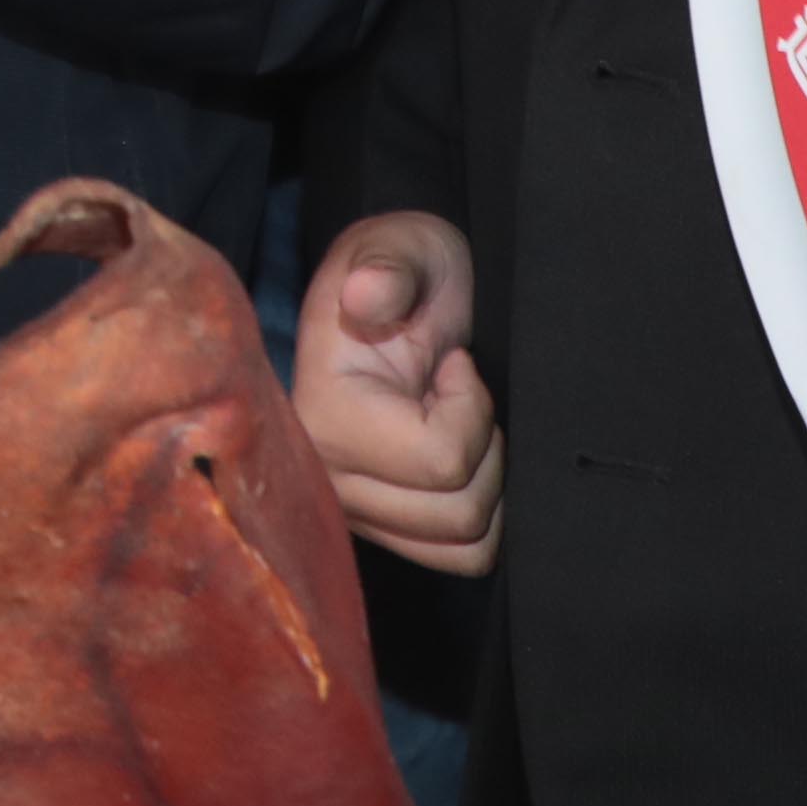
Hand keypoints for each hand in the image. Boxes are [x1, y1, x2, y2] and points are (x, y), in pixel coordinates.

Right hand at [296, 211, 503, 572]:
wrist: (395, 296)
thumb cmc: (402, 272)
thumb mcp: (400, 248)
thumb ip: (388, 267)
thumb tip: (367, 299)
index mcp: (322, 419)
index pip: (439, 461)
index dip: (469, 408)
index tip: (451, 361)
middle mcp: (327, 482)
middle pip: (458, 512)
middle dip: (484, 447)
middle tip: (459, 394)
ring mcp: (354, 513)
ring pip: (464, 543)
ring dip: (484, 481)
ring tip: (458, 423)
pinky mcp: (381, 530)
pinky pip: (461, 557)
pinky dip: (480, 511)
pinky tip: (462, 458)